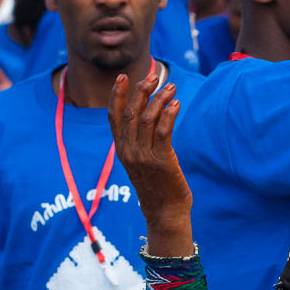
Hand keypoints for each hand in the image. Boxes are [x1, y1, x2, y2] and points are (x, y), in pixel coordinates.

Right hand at [108, 69, 193, 255]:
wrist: (165, 212)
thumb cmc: (158, 186)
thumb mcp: (142, 163)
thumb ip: (140, 144)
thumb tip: (149, 121)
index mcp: (122, 150)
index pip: (113, 117)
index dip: (117, 95)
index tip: (124, 77)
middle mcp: (128, 151)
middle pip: (130, 113)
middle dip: (141, 91)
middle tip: (153, 76)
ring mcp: (143, 156)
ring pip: (147, 119)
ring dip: (159, 99)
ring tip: (171, 87)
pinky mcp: (161, 160)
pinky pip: (163, 132)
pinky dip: (168, 114)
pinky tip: (175, 104)